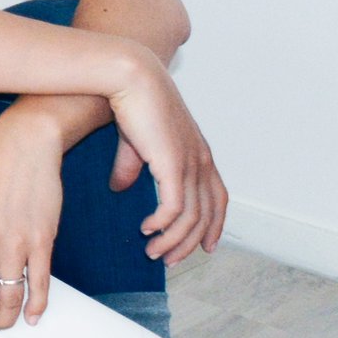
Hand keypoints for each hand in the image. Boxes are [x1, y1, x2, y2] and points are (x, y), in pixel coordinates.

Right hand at [104, 51, 228, 265]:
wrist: (129, 77)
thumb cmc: (132, 102)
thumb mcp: (134, 143)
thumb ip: (131, 167)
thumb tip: (120, 189)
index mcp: (198, 153)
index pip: (217, 198)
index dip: (214, 225)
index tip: (205, 248)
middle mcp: (201, 160)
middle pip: (207, 214)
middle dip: (190, 243)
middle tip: (170, 260)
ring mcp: (190, 163)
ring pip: (191, 217)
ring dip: (173, 240)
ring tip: (152, 251)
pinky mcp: (173, 165)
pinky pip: (174, 208)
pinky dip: (163, 226)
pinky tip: (147, 230)